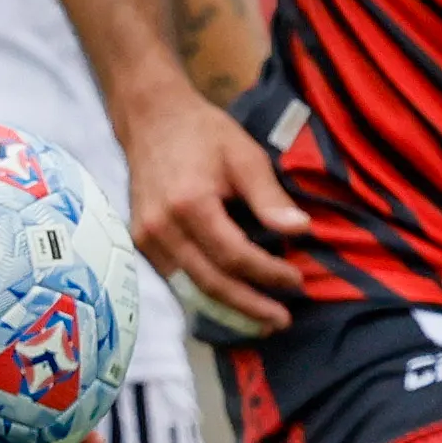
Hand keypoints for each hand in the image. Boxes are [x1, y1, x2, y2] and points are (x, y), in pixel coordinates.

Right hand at [119, 91, 302, 333]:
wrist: (151, 120)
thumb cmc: (203, 134)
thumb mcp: (244, 157)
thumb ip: (269, 198)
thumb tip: (301, 231)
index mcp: (190, 204)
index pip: (235, 256)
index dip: (268, 274)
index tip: (297, 281)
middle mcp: (162, 228)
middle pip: (211, 281)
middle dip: (250, 305)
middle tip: (282, 320)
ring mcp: (146, 237)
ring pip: (190, 288)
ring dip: (227, 309)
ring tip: (260, 322)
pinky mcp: (140, 241)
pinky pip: (174, 278)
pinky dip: (202, 295)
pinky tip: (228, 304)